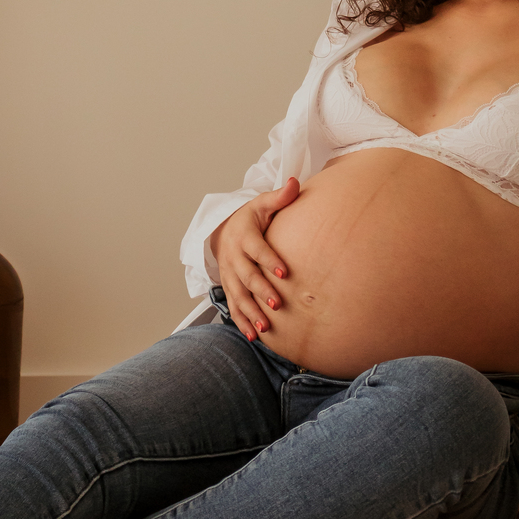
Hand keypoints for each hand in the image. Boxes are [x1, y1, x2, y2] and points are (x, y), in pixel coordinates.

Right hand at [211, 178, 299, 341]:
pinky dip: (242, 323)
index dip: (270, 260)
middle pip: (246, 276)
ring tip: (265, 327)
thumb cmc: (250, 218)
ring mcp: (229, 275)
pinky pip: (234, 307)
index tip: (285, 271)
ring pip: (239, 296)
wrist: (222, 230)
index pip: (257, 249)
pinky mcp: (229, 288)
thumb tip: (296, 182)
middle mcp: (234, 258)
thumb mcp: (262, 204)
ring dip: (251, 312)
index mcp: (244, 236)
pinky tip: (254, 336)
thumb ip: (280, 197)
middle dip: (261, 290)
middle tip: (277, 303)